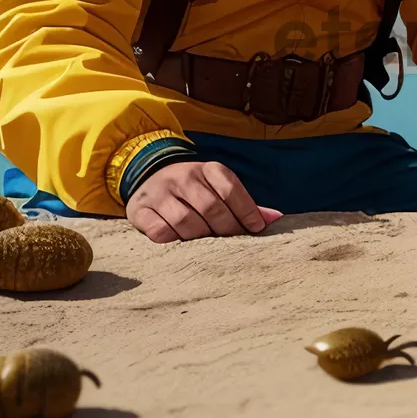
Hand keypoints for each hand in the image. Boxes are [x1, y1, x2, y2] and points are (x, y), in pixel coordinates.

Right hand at [125, 160, 282, 243]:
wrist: (149, 176)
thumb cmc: (194, 189)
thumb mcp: (218, 187)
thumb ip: (244, 203)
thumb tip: (276, 218)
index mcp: (208, 169)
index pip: (231, 189)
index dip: (246, 210)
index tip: (256, 229)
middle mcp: (184, 177)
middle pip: (211, 207)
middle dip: (226, 229)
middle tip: (233, 245)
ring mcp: (160, 192)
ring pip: (186, 220)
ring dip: (200, 237)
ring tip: (207, 248)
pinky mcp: (140, 210)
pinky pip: (159, 231)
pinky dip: (172, 241)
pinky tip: (180, 244)